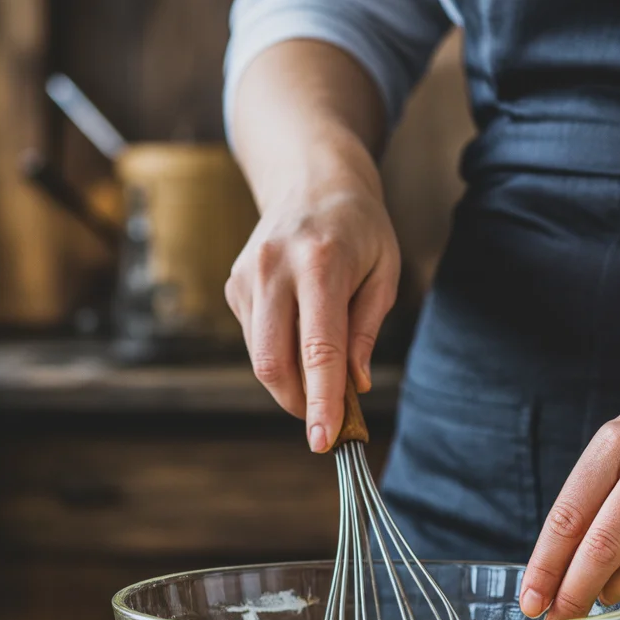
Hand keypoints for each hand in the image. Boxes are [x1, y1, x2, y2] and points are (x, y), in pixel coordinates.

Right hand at [225, 166, 399, 451]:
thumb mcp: (385, 272)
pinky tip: (300, 335)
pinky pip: (256, 342)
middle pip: (275, 364)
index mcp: (320, 265)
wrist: (311, 179)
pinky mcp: (234, 286)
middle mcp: (275, 270)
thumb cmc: (359, 229)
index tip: (324, 440)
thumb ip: (367, 329)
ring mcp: (247, 277)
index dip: (321, 401)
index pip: (318, 350)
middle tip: (328, 418)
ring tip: (322, 375)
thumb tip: (354, 385)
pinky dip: (280, 358)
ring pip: (261, 360)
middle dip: (301, 403)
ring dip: (292, 384)